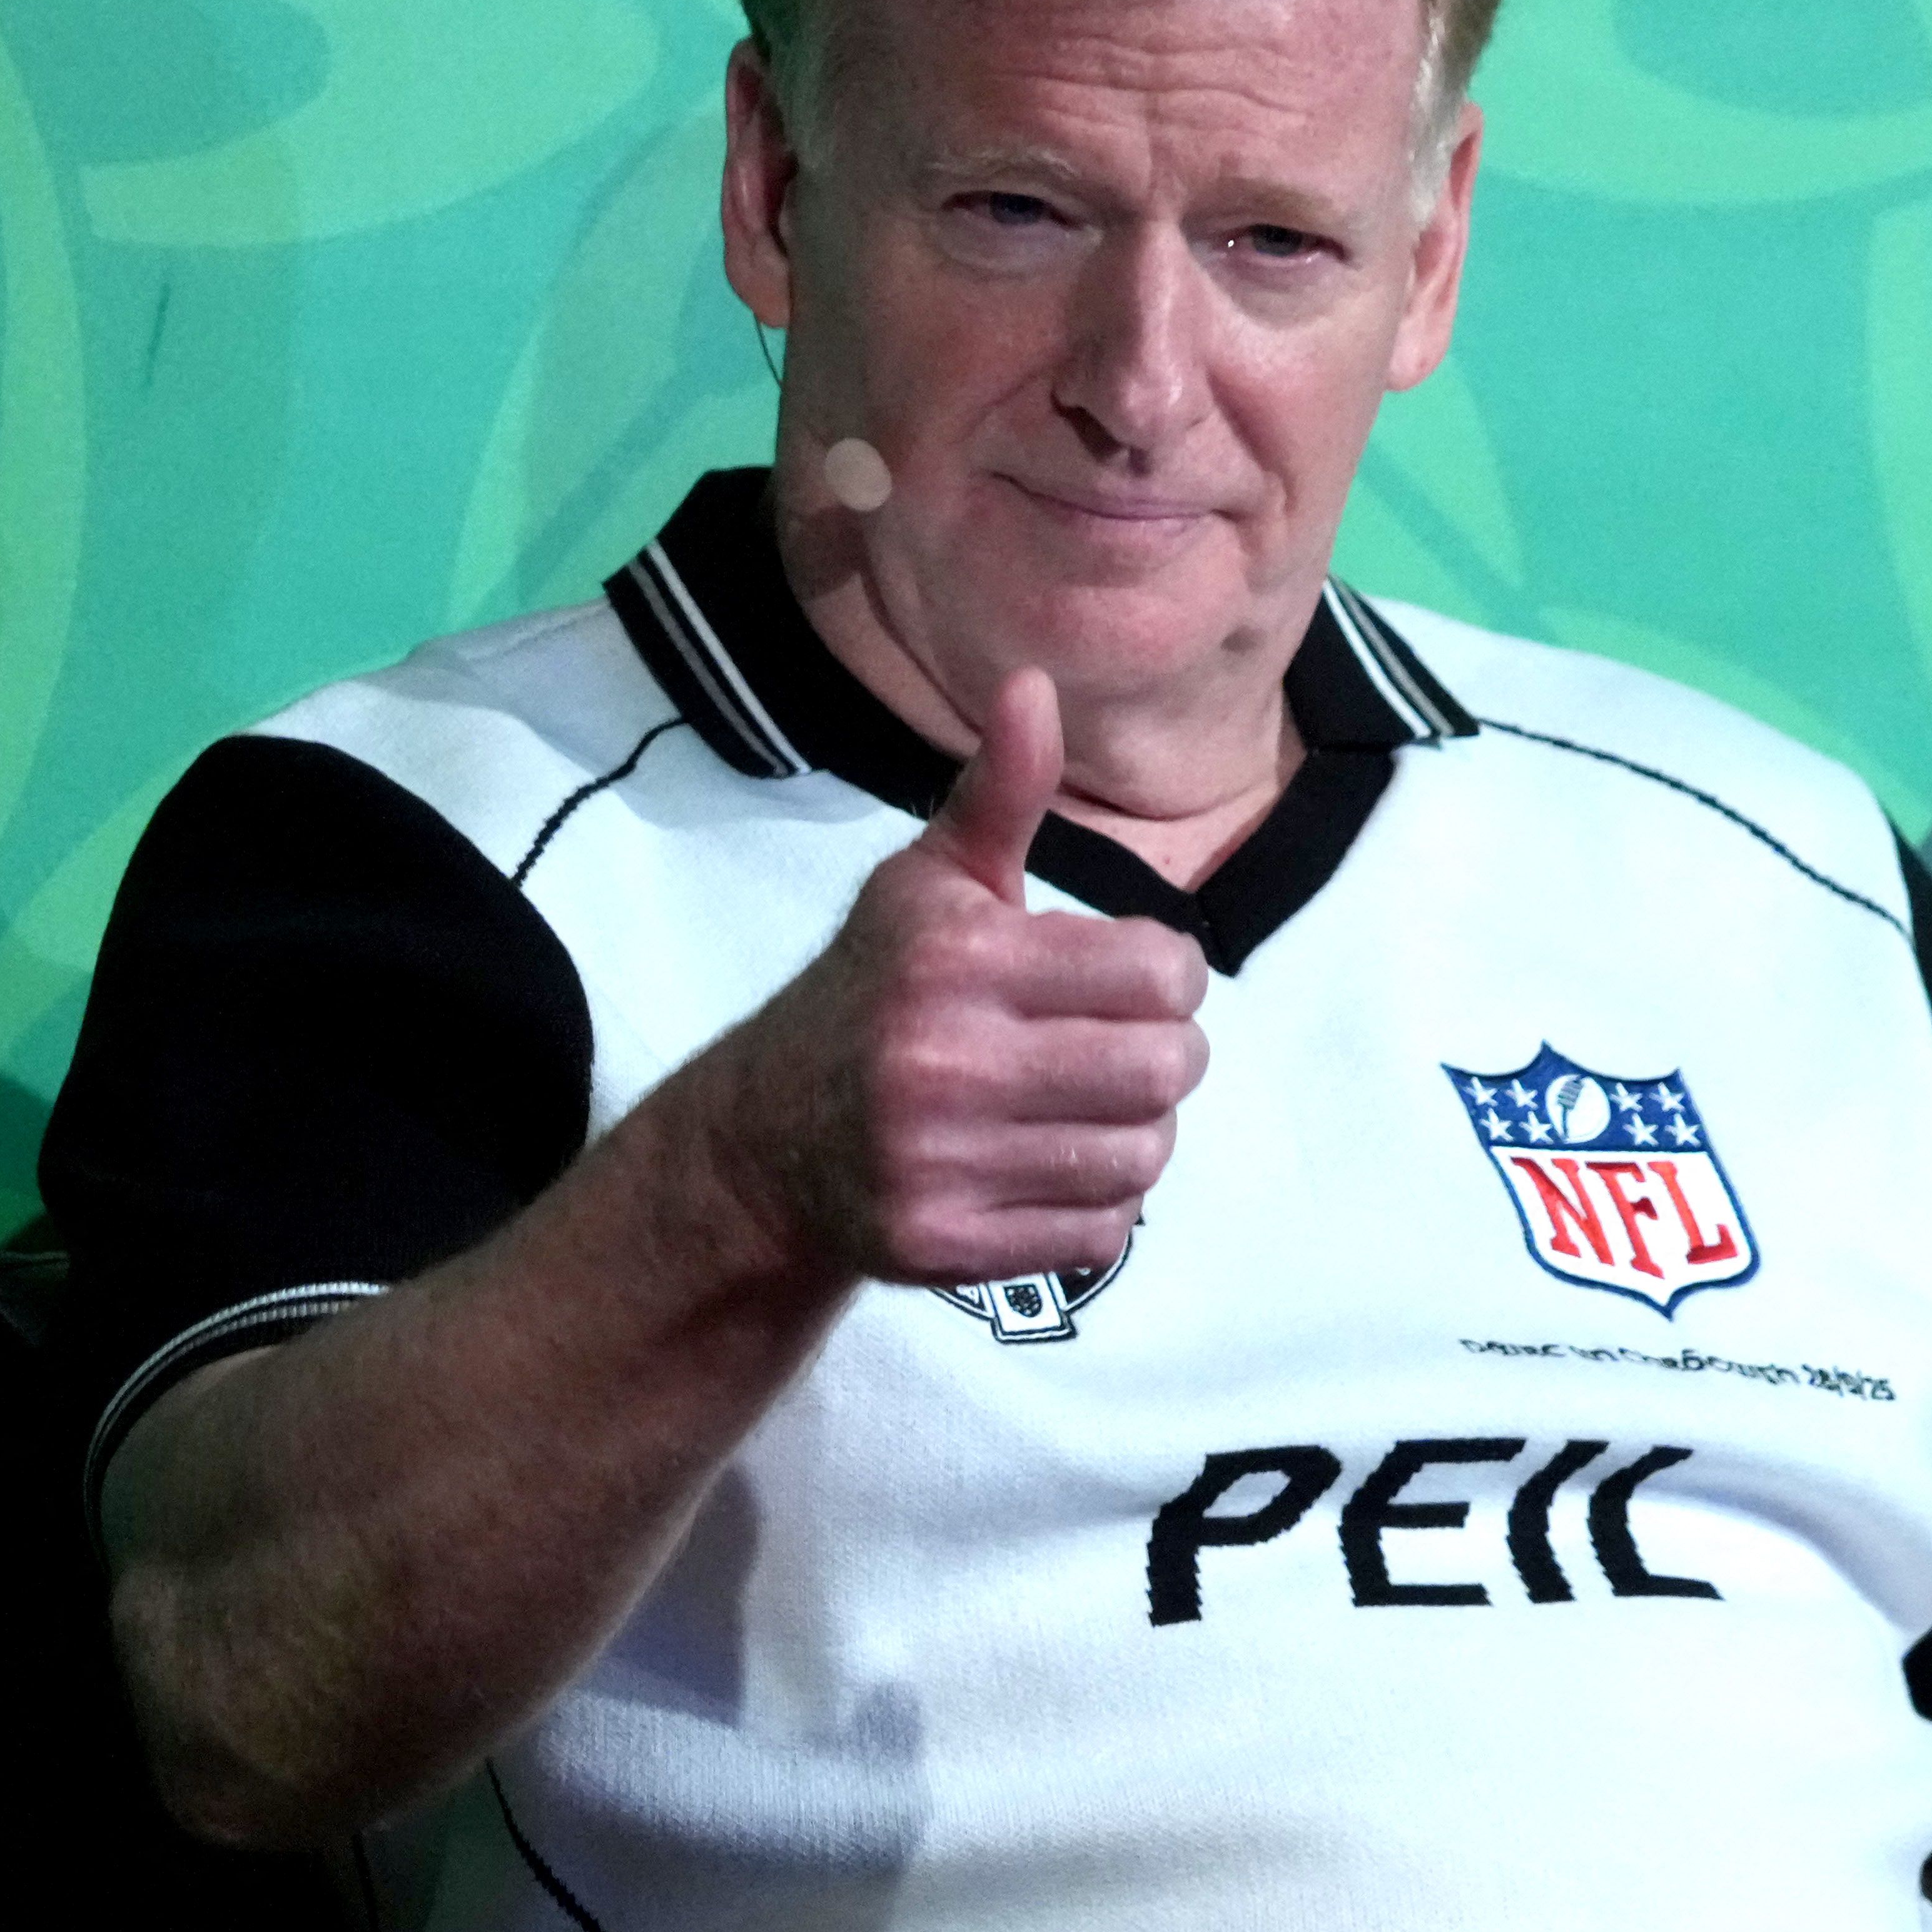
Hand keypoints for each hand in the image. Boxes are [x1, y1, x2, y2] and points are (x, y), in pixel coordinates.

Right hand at [714, 667, 1210, 1285]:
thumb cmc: (872, 992)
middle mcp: (945, 1062)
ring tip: (1090, 1109)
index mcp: (957, 959)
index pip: (1161, 975)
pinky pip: (1099, 1236)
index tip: (1128, 979)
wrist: (765, 1140)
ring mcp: (941, 1163)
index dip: (1167, 976)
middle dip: (1165, 1057)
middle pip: (1163, 1071)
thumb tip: (1034, 685)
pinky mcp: (945, 1246)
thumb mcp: (928, 883)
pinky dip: (1097, 1207)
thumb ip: (999, 792)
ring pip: (1140, 1158)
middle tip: (1124, 1049)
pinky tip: (1052, 1169)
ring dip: (1136, 1134)